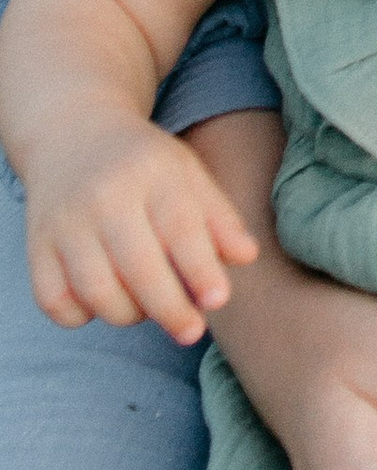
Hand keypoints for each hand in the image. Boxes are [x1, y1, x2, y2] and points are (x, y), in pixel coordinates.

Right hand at [24, 113, 258, 339]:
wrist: (72, 137)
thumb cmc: (143, 164)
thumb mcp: (187, 173)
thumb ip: (219, 216)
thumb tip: (247, 257)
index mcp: (151, 171)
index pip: (179, 226)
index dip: (201, 268)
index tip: (220, 300)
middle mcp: (104, 196)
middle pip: (138, 267)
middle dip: (169, 308)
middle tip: (193, 332)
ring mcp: (64, 223)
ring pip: (97, 292)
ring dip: (129, 314)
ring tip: (149, 307)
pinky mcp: (36, 247)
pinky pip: (56, 302)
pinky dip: (81, 315)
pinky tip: (104, 301)